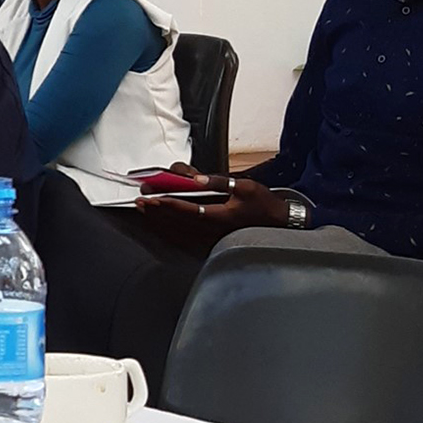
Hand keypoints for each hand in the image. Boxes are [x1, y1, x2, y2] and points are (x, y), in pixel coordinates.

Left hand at [135, 162, 290, 232]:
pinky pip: (187, 241)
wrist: (281, 224)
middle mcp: (214, 231)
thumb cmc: (264, 204)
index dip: (167, 204)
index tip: (151, 198)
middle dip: (157, 212)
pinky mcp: (214, 244)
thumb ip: (218, 181)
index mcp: (221, 216)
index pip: (187, 211)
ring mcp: (213, 240)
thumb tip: (195, 178)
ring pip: (180, 233)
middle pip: (178, 223)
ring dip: (160, 222)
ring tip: (145, 212)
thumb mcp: (245, 187)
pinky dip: (171, 233)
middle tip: (140, 202)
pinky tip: (160, 227)